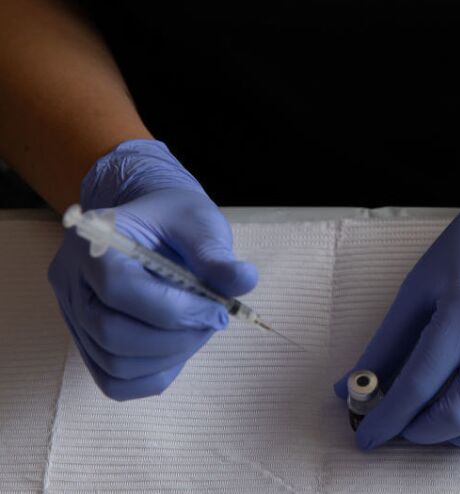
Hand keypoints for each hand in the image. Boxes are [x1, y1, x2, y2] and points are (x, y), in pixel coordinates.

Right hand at [49, 140, 257, 400]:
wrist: (152, 226)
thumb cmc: (175, 220)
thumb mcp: (200, 223)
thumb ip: (216, 254)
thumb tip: (245, 281)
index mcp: (93, 241)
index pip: (119, 288)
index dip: (174, 308)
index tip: (218, 310)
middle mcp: (72, 282)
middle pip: (111, 333)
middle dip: (174, 337)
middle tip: (213, 320)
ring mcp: (74, 317)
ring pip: (114, 364)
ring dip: (170, 357)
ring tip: (199, 328)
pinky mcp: (87, 344)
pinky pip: (116, 382)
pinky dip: (155, 374)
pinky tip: (180, 346)